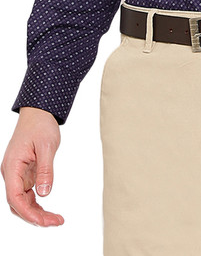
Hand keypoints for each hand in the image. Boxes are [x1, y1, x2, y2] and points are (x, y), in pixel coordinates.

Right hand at [1, 106, 63, 226]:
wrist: (38, 112)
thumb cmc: (40, 124)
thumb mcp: (47, 145)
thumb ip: (45, 170)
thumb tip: (44, 193)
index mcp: (12, 166)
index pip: (15, 197)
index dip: (28, 213)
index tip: (43, 220)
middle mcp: (11, 172)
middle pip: (18, 203)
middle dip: (35, 216)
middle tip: (55, 221)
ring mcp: (17, 174)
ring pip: (22, 201)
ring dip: (36, 212)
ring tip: (55, 219)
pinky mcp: (24, 173)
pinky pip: (27, 194)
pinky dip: (36, 203)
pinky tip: (48, 209)